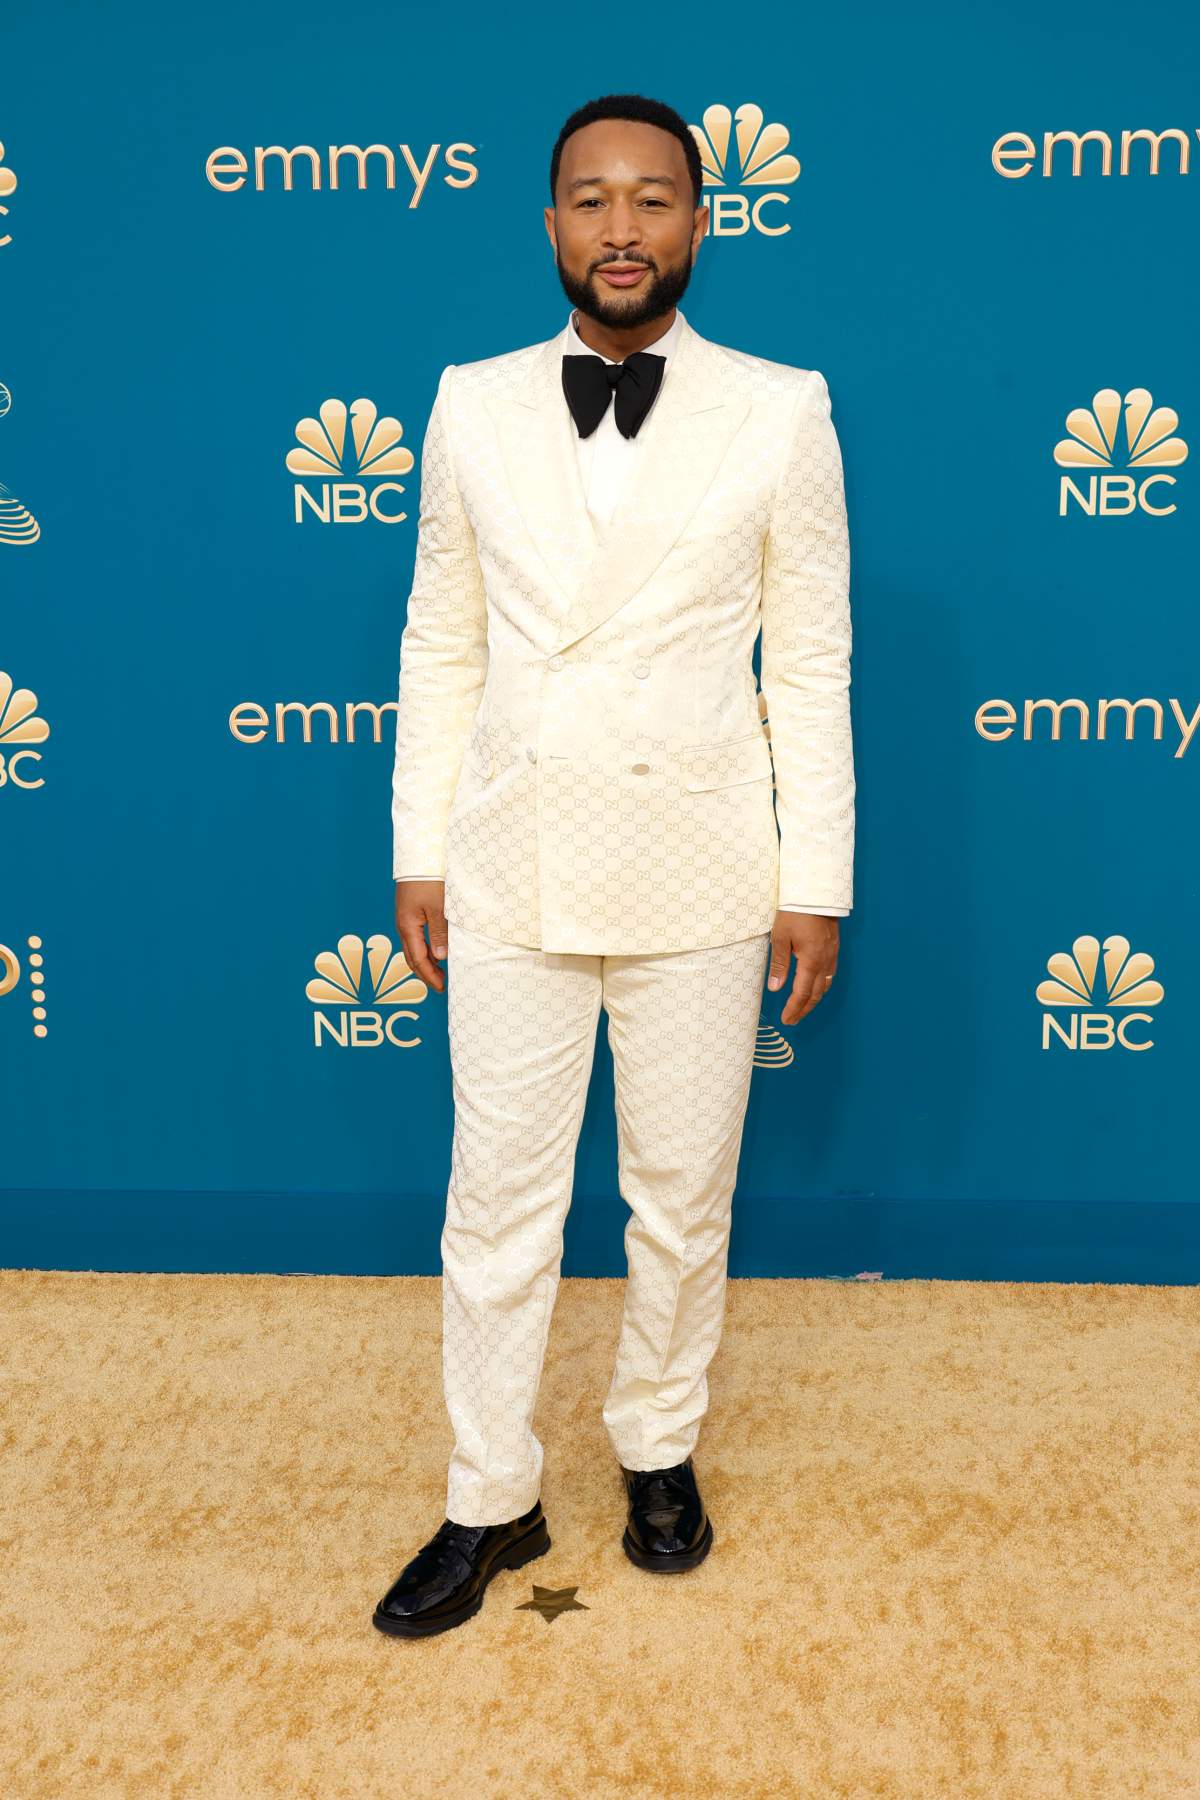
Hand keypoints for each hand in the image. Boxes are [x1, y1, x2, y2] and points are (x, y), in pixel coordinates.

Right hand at [395, 880, 447, 994]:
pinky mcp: (410, 911)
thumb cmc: (428, 879)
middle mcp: (403, 925)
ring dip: (425, 961)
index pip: (418, 960)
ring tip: (441, 970)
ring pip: (413, 947)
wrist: (418, 856)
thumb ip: (440, 933)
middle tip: (440, 984)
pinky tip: (437, 949)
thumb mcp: (438, 907)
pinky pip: (416, 936)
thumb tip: (441, 957)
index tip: (441, 987)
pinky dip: (425, 948)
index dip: (429, 976)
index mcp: (408, 926)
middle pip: (412, 957)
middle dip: (425, 973)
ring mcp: (405, 918)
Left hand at [767, 910, 839, 1025]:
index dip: (794, 1009)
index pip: (802, 993)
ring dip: (813, 999)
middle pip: (816, 994)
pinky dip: (821, 986)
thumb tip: (775, 987)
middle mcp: (825, 962)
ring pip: (826, 985)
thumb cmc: (796, 912)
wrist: (816, 892)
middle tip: (792, 1020)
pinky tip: (814, 986)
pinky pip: (830, 973)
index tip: (786, 1019)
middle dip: (804, 1009)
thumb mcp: (781, 938)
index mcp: (811, 962)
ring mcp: (832, 955)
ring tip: (802, 1008)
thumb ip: (779, 964)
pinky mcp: (834, 948)